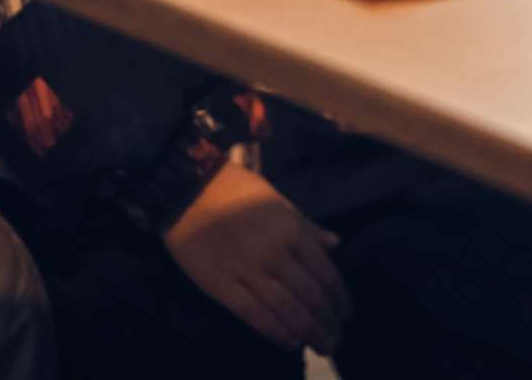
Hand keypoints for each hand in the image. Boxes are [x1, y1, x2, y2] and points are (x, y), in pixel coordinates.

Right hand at [161, 160, 350, 354]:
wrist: (186, 187)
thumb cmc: (235, 189)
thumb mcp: (278, 200)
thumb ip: (307, 226)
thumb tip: (336, 243)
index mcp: (292, 230)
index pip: (325, 274)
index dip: (339, 299)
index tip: (345, 314)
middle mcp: (275, 253)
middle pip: (310, 296)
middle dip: (326, 322)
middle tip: (335, 340)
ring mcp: (248, 270)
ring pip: (287, 310)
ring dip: (308, 332)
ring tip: (320, 346)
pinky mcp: (222, 284)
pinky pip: (255, 315)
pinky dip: (276, 332)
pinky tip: (290, 342)